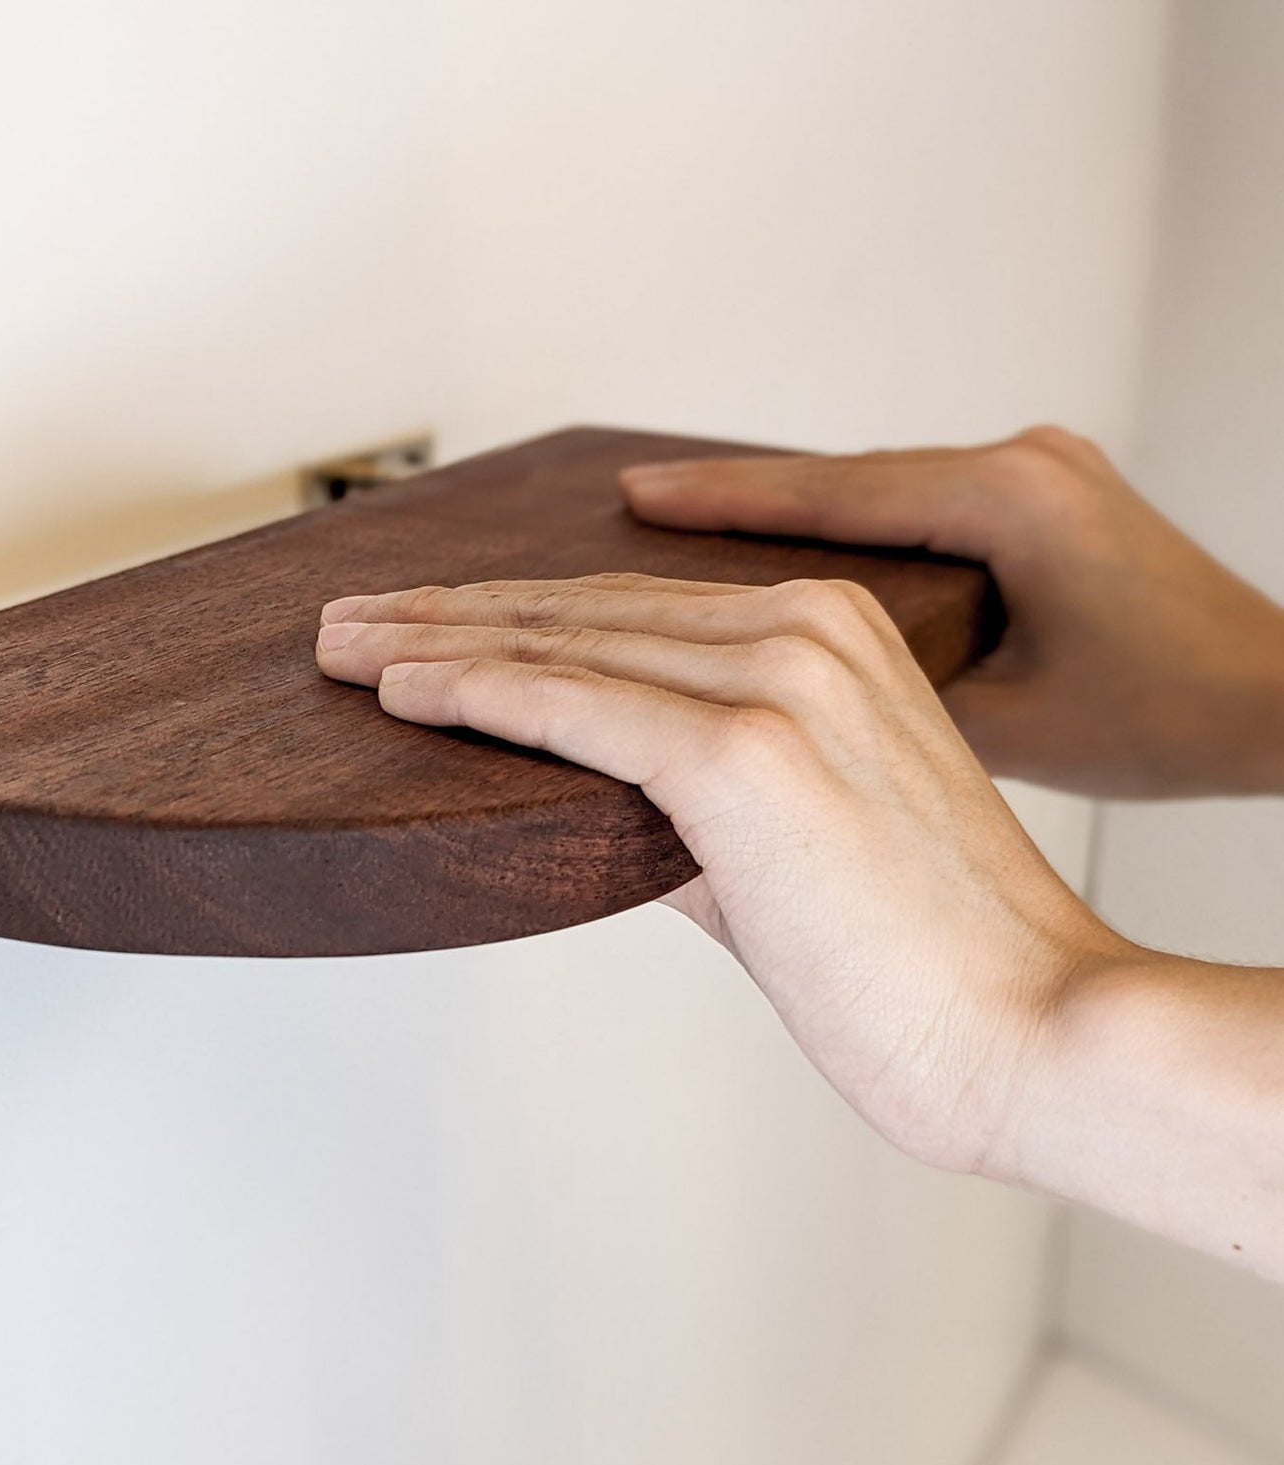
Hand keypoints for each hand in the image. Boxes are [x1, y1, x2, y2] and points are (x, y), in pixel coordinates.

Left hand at [315, 572, 1122, 1173]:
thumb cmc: (924, 963)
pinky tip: (399, 692)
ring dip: (434, 642)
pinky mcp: (744, 751)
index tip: (422, 621)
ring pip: (561, 645)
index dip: (511, 614)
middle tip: (346, 619)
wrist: (1036, 1030)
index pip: (627, 611)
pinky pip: (574, 704)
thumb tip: (587, 809)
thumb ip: (688, 810)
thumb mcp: (789, 852)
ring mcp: (778, 681)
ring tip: (341, 646)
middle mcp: (805, 632)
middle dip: (447, 614)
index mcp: (830, 635)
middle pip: (579, 611)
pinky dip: (477, 692)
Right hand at [619, 427, 1283, 796]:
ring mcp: (1040, 472)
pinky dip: (850, 521)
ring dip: (788, 506)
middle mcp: (1023, 464)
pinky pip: (918, 500)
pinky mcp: (1050, 497)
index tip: (633, 490)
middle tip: (632, 497)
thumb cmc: (1175, 720)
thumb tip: (776, 706)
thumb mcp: (1010, 725)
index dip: (718, 499)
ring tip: (686, 520)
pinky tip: (796, 544)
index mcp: (1008, 502)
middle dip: (732, 494)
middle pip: (841, 478)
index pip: (829, 496)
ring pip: (877, 486)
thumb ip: (892, 696)